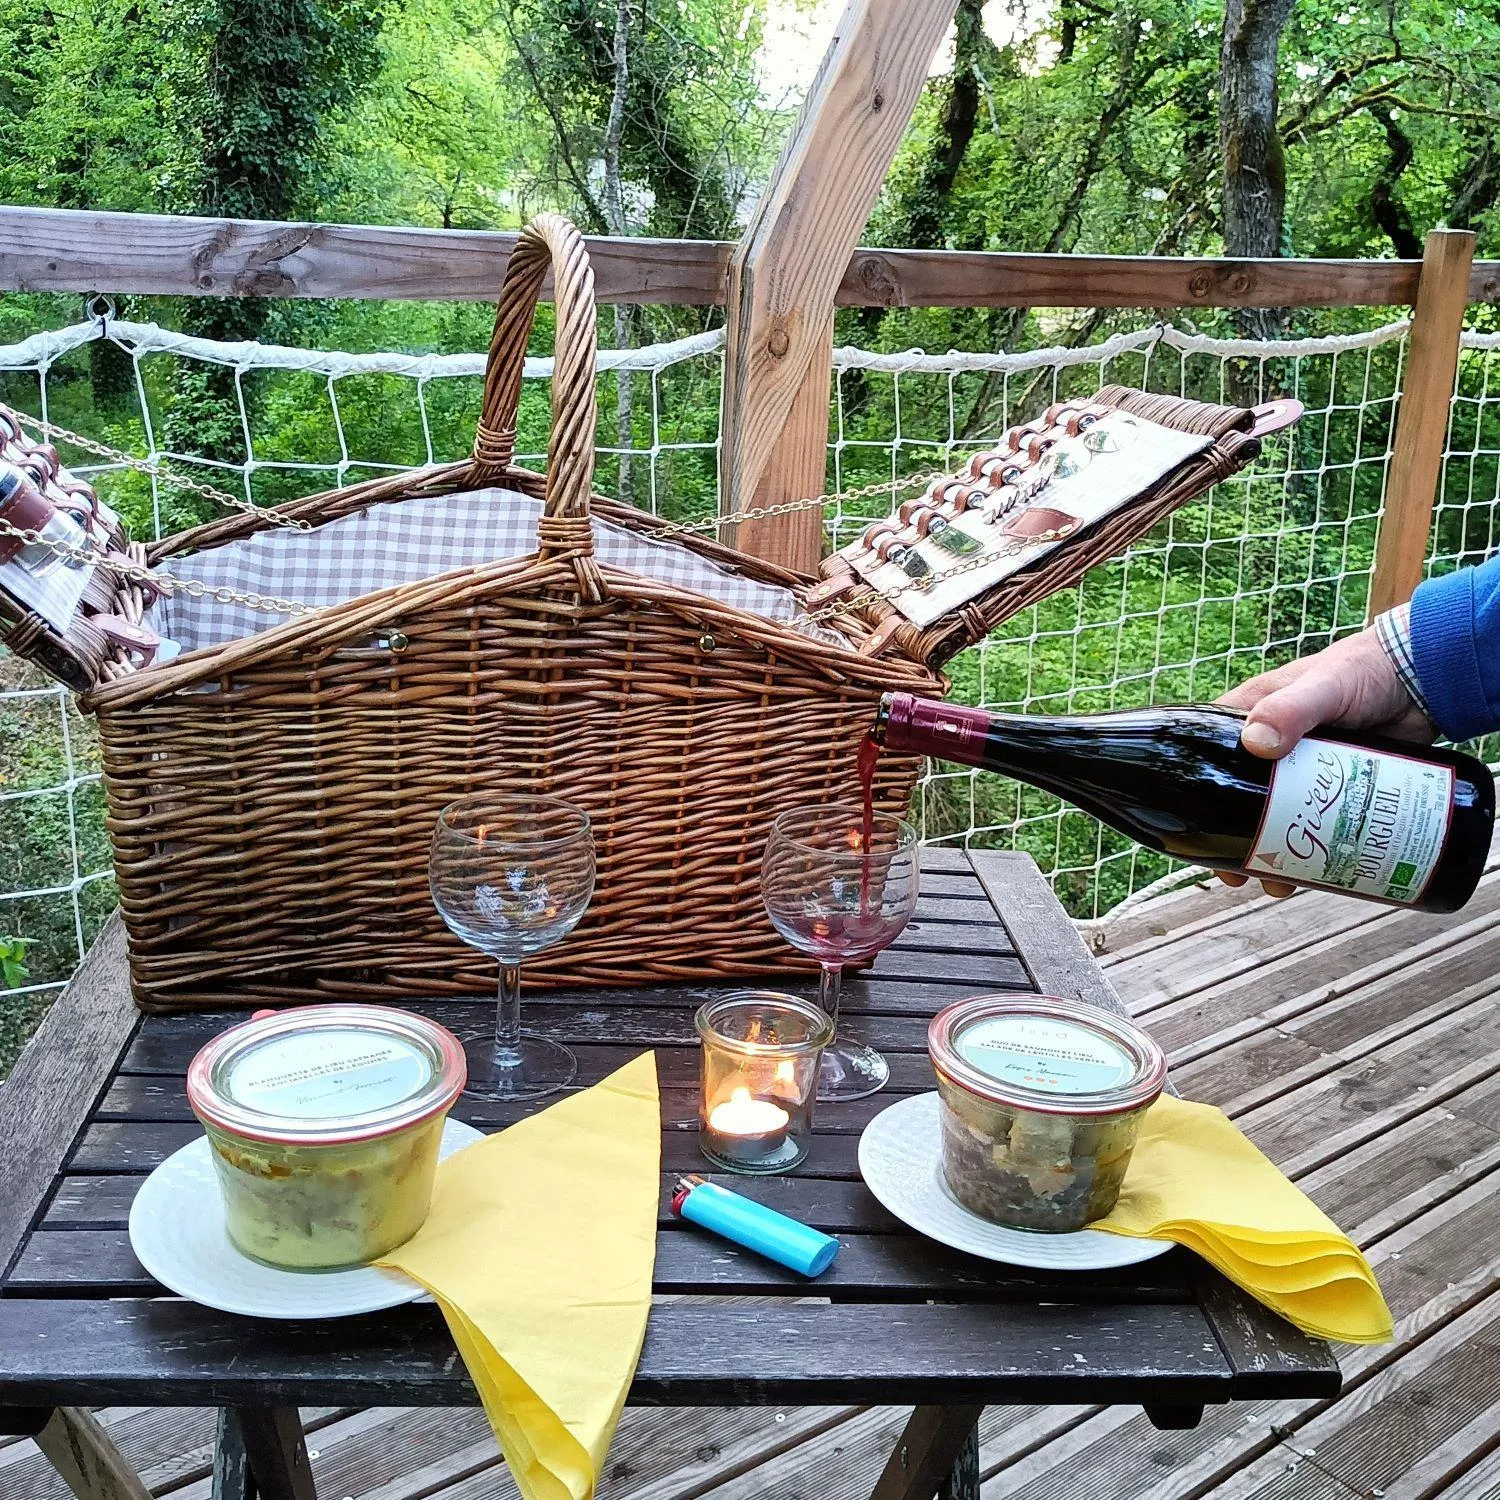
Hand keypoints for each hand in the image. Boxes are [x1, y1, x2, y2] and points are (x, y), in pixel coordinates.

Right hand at [1214, 626, 1434, 898]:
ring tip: (1280, 884)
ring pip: (1276, 818)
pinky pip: (1316, 823)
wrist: (1426, 678)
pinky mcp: (1337, 787)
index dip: (1196, 793)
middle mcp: (1269, 747)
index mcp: (1250, 717)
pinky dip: (1311, 848)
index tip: (1195, 830)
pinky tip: (1315, 873)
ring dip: (1273, 853)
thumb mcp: (1322, 687)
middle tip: (1238, 874)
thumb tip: (1256, 744)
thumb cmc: (1364, 670)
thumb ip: (1290, 710)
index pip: (1207, 755)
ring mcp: (1303, 771)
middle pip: (1238, 800)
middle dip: (1235, 840)